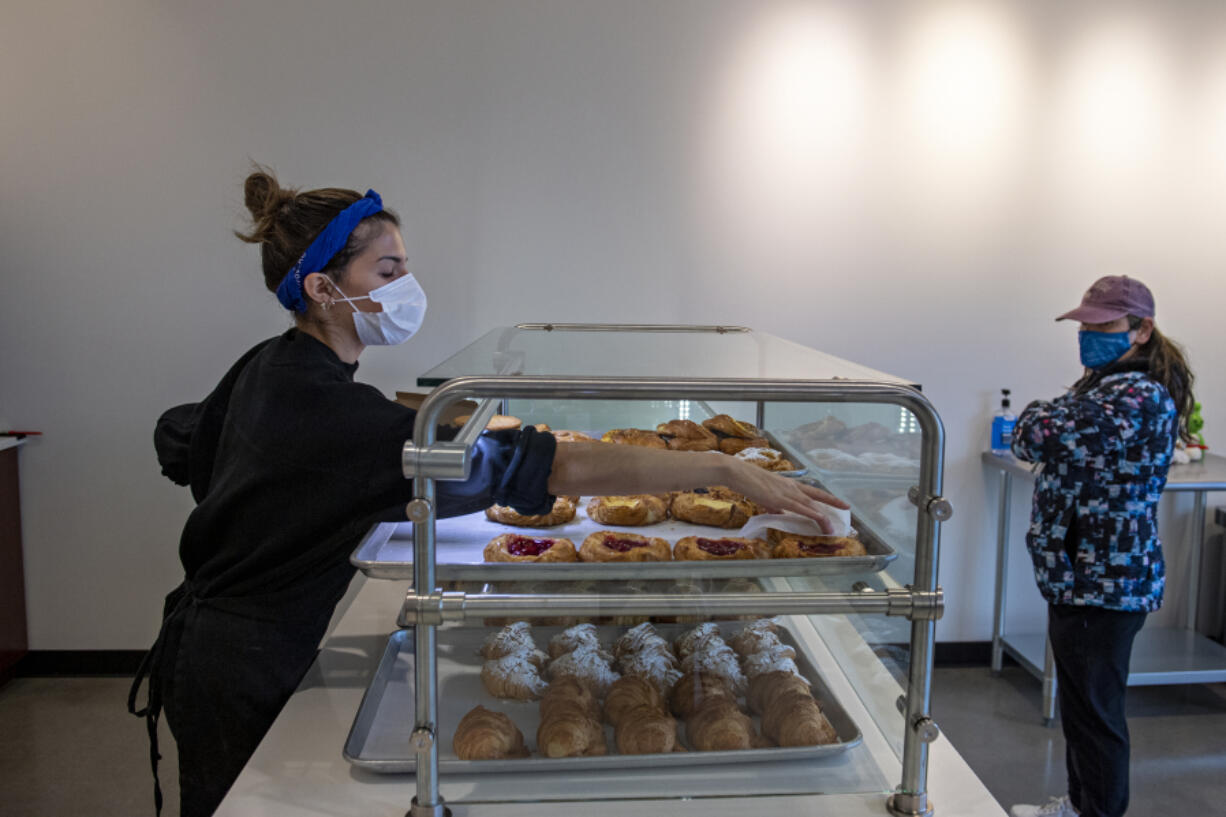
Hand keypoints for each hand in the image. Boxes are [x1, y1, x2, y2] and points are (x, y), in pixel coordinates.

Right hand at [722, 460, 848, 533]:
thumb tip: (777, 512)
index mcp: (788, 484)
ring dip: (823, 517)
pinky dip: (813, 515)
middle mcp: (791, 487)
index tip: (838, 500)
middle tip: (846, 508)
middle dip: (832, 502)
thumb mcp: (763, 494)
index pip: (811, 490)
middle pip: (817, 495)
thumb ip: (773, 504)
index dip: (826, 496)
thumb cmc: (747, 481)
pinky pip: (802, 508)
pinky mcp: (781, 499)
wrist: (737, 472)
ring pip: (811, 504)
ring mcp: (787, 492)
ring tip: (832, 527)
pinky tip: (821, 521)